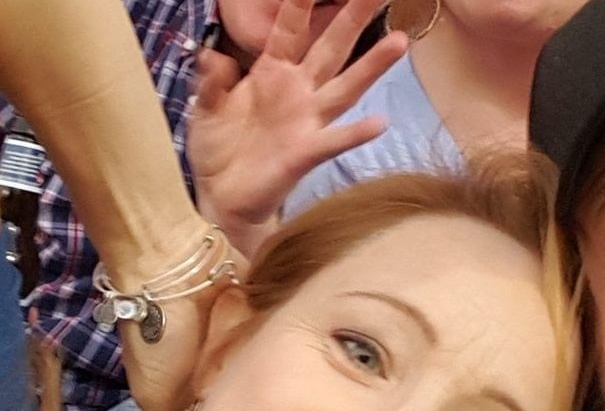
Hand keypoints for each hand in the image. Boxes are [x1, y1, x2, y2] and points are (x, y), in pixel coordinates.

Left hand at [190, 0, 407, 256]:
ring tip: (400, 41)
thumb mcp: (204, 107)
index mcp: (272, 72)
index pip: (290, 28)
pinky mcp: (306, 152)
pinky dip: (355, 133)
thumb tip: (211, 54)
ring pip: (345, 86)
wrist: (222, 197)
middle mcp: (297, 91)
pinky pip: (334, 140)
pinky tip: (380, 123)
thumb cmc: (218, 149)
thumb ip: (210, 79)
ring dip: (372, 65)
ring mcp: (307, 121)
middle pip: (331, 46)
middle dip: (354, 17)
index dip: (302, 2)